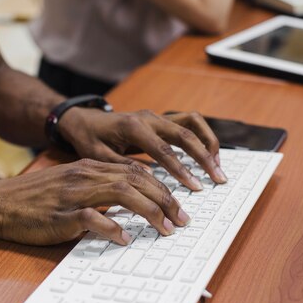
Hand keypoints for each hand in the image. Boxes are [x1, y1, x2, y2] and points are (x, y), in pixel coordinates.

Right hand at [0, 159, 190, 245]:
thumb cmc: (34, 198)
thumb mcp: (69, 186)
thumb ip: (97, 190)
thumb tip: (126, 207)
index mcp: (89, 167)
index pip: (136, 171)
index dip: (162, 187)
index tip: (178, 204)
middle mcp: (86, 175)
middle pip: (136, 180)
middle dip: (165, 199)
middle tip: (183, 219)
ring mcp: (74, 194)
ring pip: (122, 194)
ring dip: (150, 212)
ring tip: (166, 229)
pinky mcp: (62, 215)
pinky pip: (93, 218)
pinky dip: (112, 228)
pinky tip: (125, 239)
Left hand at [57, 108, 226, 190]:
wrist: (84, 120)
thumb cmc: (88, 139)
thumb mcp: (97, 156)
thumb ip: (122, 165)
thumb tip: (149, 178)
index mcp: (132, 127)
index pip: (163, 150)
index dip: (181, 169)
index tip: (194, 186)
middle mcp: (148, 118)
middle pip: (185, 134)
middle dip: (204, 157)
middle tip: (218, 178)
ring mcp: (157, 116)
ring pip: (193, 123)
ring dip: (208, 143)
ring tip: (217, 166)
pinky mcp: (161, 119)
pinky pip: (188, 122)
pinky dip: (202, 136)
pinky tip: (208, 155)